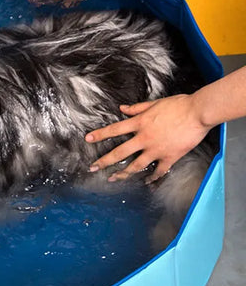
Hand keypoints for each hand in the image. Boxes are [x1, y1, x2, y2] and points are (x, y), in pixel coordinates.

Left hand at [85, 94, 210, 182]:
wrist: (198, 112)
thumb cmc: (178, 105)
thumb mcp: (154, 103)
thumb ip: (137, 108)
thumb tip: (122, 109)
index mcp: (140, 123)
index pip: (114, 130)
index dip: (100, 135)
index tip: (87, 139)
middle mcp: (144, 138)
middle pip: (120, 152)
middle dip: (104, 161)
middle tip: (93, 168)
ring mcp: (156, 149)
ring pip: (135, 165)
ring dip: (123, 174)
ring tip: (113, 178)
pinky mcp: (169, 157)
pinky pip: (158, 171)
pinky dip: (152, 177)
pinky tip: (146, 182)